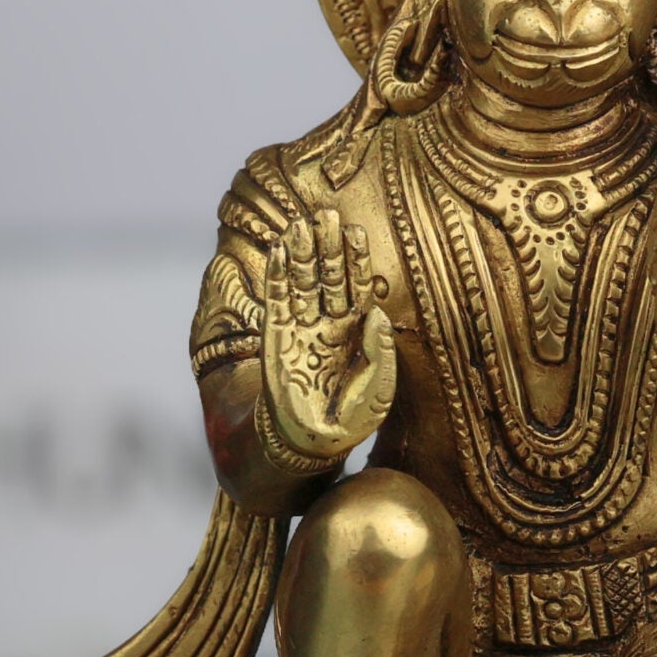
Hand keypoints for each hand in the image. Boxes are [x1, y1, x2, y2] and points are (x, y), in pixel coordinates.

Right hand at [261, 211, 395, 461]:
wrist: (310, 441)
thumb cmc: (350, 421)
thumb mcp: (379, 390)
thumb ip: (380, 352)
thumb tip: (377, 313)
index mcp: (357, 333)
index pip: (358, 287)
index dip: (357, 260)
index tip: (356, 232)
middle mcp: (329, 324)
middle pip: (330, 276)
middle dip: (329, 247)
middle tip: (327, 215)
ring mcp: (301, 328)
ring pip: (302, 282)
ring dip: (302, 253)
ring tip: (302, 224)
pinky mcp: (276, 337)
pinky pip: (276, 299)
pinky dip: (277, 274)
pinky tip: (279, 249)